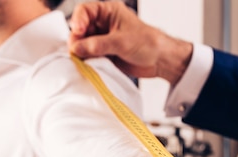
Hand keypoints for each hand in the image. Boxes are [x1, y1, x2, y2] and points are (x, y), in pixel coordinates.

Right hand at [68, 1, 191, 83]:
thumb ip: (98, 45)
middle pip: (80, 29)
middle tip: (77, 51)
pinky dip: (87, 60)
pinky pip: (89, 55)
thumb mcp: (121, 42)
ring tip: (84, 59)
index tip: (78, 33)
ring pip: (83, 43)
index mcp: (108, 11)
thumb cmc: (148, 43)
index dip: (78, 21)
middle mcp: (103, 24)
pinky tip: (90, 64)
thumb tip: (77, 48)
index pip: (84, 11)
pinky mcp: (104, 53)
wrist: (160, 60)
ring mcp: (103, 39)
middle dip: (78, 40)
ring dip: (82, 52)